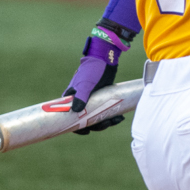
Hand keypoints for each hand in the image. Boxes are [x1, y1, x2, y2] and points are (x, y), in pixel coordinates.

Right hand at [68, 19, 135, 133]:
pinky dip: (111, 115)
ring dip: (106, 121)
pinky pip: (104, 110)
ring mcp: (91, 100)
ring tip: (117, 120)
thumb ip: (81, 96)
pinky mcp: (101, 98)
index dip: (76, 127)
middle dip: (96, 125)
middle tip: (107, 124)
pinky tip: (119, 117)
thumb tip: (75, 111)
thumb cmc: (93, 69)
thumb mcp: (86, 83)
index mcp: (71, 98)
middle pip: (85, 120)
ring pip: (96, 116)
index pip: (69, 118)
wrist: (106, 58)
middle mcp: (80, 101)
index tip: (86, 131)